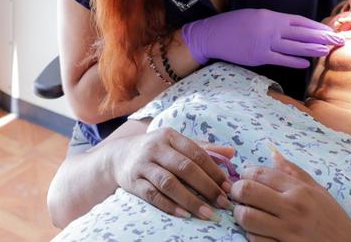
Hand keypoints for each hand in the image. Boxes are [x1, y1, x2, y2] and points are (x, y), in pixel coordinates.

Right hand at [111, 128, 234, 219]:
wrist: (118, 156)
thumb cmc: (156, 151)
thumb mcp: (176, 143)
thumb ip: (203, 148)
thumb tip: (231, 153)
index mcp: (169, 136)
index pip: (196, 153)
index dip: (214, 171)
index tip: (228, 187)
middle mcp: (155, 148)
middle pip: (184, 168)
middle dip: (207, 187)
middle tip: (222, 203)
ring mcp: (143, 165)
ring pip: (169, 183)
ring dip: (190, 200)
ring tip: (208, 213)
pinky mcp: (133, 181)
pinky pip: (153, 195)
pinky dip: (169, 206)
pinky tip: (185, 215)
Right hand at [181, 9, 342, 68]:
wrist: (214, 34)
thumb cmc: (234, 24)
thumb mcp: (256, 16)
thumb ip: (274, 22)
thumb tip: (292, 29)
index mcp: (271, 16)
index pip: (299, 21)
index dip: (316, 26)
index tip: (329, 30)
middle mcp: (270, 28)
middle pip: (301, 33)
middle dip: (321, 37)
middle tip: (337, 40)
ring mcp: (265, 42)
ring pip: (294, 46)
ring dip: (312, 48)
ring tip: (326, 50)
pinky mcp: (259, 56)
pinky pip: (281, 59)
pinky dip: (294, 61)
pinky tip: (306, 62)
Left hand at [229, 149, 350, 241]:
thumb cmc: (333, 220)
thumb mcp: (318, 192)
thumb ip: (294, 172)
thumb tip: (272, 153)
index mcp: (300, 190)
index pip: (259, 173)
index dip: (244, 174)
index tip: (244, 178)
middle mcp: (293, 208)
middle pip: (247, 191)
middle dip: (236, 192)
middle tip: (238, 196)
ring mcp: (288, 232)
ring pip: (246, 217)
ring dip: (241, 215)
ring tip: (246, 214)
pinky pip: (255, 240)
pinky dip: (252, 236)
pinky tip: (258, 232)